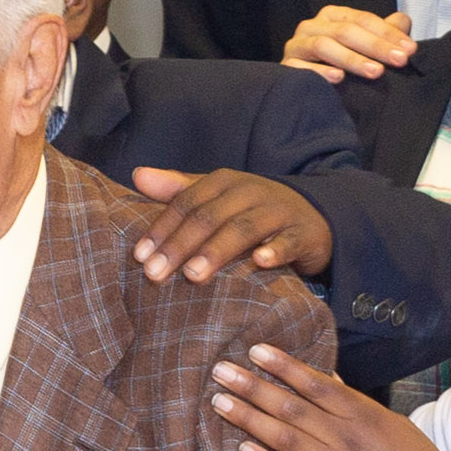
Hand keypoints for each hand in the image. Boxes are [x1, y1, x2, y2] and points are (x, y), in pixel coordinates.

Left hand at [126, 166, 335, 282]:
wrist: (313, 216)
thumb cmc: (252, 210)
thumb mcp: (217, 197)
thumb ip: (178, 189)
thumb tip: (137, 175)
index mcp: (224, 182)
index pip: (186, 203)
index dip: (161, 228)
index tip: (139, 256)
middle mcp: (250, 191)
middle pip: (209, 217)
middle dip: (179, 245)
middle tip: (155, 274)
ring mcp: (279, 211)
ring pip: (243, 229)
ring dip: (216, 251)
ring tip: (193, 275)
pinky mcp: (304, 232)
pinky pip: (289, 241)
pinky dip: (276, 250)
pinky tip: (260, 262)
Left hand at [210, 340, 450, 450]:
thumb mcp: (389, 422)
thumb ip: (353, 401)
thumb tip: (326, 377)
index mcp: (361, 414)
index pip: (314, 383)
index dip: (283, 366)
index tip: (254, 350)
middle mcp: (343, 437)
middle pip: (290, 407)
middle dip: (252, 386)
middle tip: (220, 370)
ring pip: (284, 437)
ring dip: (248, 418)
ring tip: (218, 401)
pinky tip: (242, 449)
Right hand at [281, 5, 417, 83]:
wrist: (308, 90)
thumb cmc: (342, 64)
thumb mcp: (368, 46)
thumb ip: (387, 32)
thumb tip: (404, 21)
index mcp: (332, 16)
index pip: (363, 20)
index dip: (388, 33)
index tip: (410, 50)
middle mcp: (312, 26)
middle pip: (345, 31)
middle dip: (376, 46)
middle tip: (399, 60)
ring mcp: (296, 46)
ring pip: (324, 46)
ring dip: (352, 59)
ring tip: (376, 72)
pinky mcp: (286, 67)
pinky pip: (301, 68)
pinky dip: (320, 72)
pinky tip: (339, 78)